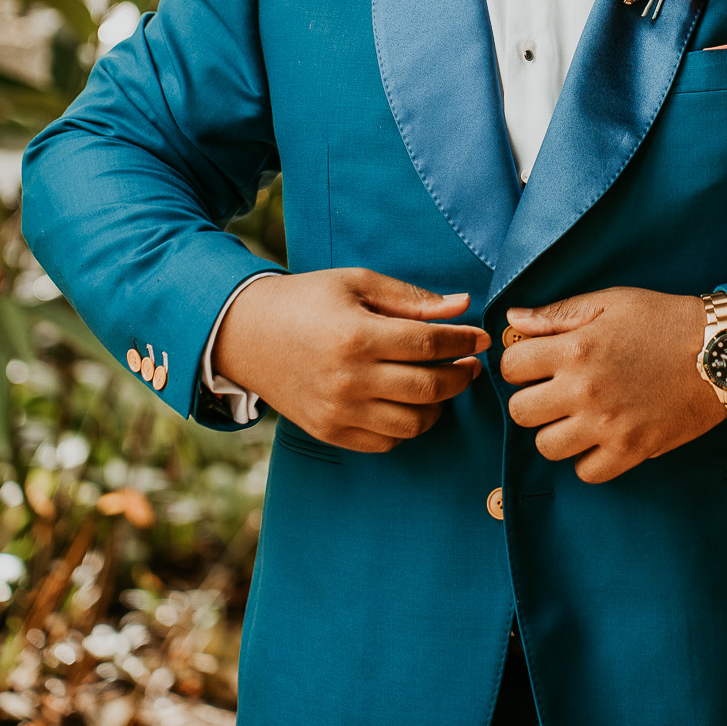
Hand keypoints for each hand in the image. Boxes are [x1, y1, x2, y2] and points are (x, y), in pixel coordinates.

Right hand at [213, 269, 489, 453]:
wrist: (246, 335)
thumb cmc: (306, 301)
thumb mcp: (356, 284)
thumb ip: (410, 299)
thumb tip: (461, 306)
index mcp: (356, 336)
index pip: (428, 345)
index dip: (462, 342)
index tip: (480, 338)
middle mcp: (349, 379)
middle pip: (428, 388)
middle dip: (460, 376)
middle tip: (469, 363)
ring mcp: (338, 411)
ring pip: (413, 423)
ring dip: (438, 405)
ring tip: (441, 384)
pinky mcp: (329, 432)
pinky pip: (386, 442)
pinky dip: (407, 426)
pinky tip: (408, 402)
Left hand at [502, 287, 726, 482]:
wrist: (721, 353)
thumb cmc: (665, 321)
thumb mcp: (610, 302)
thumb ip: (557, 314)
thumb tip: (512, 320)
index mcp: (575, 349)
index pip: (511, 367)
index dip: (519, 364)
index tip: (535, 364)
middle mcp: (585, 390)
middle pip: (520, 412)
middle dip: (530, 399)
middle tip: (553, 392)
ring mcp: (608, 425)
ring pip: (547, 446)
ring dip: (555, 432)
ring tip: (575, 416)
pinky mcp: (632, 450)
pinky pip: (586, 472)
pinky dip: (587, 459)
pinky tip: (599, 437)